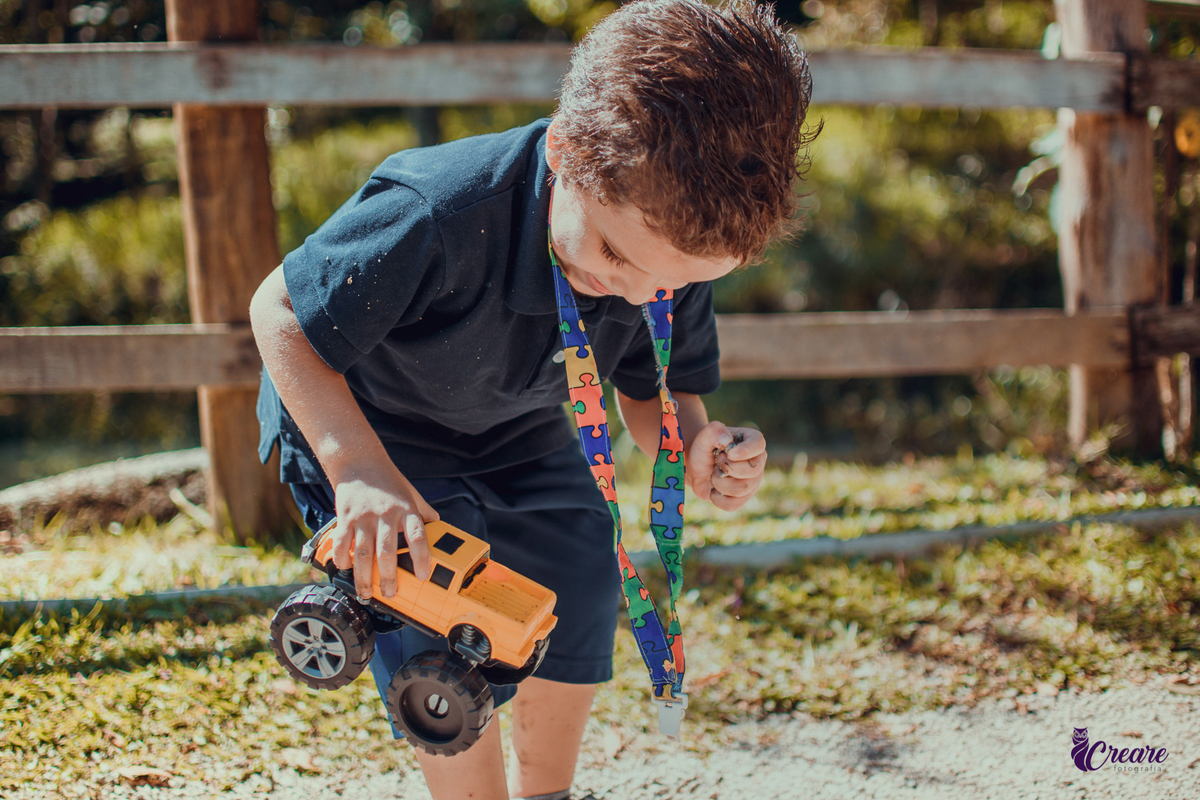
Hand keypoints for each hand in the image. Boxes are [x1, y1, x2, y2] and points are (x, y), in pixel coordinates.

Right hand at [329, 464, 439, 599]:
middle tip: (390, 593)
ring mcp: (363, 517)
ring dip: (364, 577)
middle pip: (387, 551)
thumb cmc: (389, 481)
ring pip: (363, 553)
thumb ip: (424, 513)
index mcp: (406, 509)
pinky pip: (342, 543)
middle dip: (388, 577)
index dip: (421, 558)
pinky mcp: (344, 517)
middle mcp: (385, 514)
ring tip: (367, 593)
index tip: (423, 576)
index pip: (418, 536)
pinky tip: (346, 569)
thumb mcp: (411, 494)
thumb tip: (440, 528)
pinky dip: (342, 559)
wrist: (359, 462)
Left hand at [686, 422, 766, 511]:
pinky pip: (734, 505)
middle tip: (717, 461)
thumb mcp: (705, 435)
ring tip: (714, 474)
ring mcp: (752, 481)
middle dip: (729, 467)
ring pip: (743, 488)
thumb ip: (714, 430)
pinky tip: (713, 490)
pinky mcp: (743, 498)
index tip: (729, 453)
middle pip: (753, 470)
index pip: (758, 445)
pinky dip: (718, 499)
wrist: (696, 467)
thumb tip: (727, 440)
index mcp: (752, 442)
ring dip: (720, 482)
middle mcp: (757, 462)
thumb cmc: (704, 448)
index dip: (746, 451)